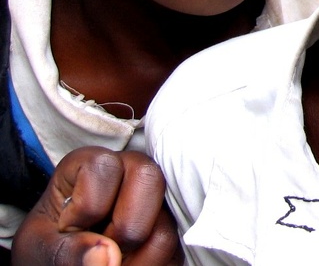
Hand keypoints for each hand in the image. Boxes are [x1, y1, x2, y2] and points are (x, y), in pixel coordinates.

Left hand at [11, 147, 180, 265]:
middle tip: (102, 245)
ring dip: (136, 256)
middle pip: (149, 178)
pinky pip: (174, 251)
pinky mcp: (171, 227)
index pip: (104, 166)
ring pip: (165, 225)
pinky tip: (130, 264)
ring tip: (113, 260)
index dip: (87, 205)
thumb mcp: (42, 248)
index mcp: (91, 165)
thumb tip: (108, 255)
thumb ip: (68, 250)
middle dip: (124, 227)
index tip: (69, 227)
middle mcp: (130, 172)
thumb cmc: (48, 250)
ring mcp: (157, 200)